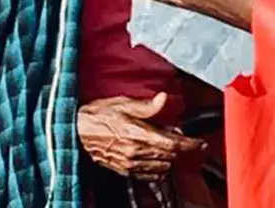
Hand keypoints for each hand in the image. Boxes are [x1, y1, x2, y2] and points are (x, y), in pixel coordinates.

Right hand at [77, 94, 204, 179]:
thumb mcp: (122, 104)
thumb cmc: (97, 116)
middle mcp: (136, 152)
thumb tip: (164, 99)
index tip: (199, 143)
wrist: (75, 132)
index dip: (190, 144)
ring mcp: (130, 164)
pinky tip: (157, 158)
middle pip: (171, 156)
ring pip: (162, 167)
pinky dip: (158, 168)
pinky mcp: (124, 170)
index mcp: (138, 134)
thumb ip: (147, 106)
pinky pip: (149, 175)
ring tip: (167, 144)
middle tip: (181, 136)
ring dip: (170, 157)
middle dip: (181, 148)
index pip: (173, 143)